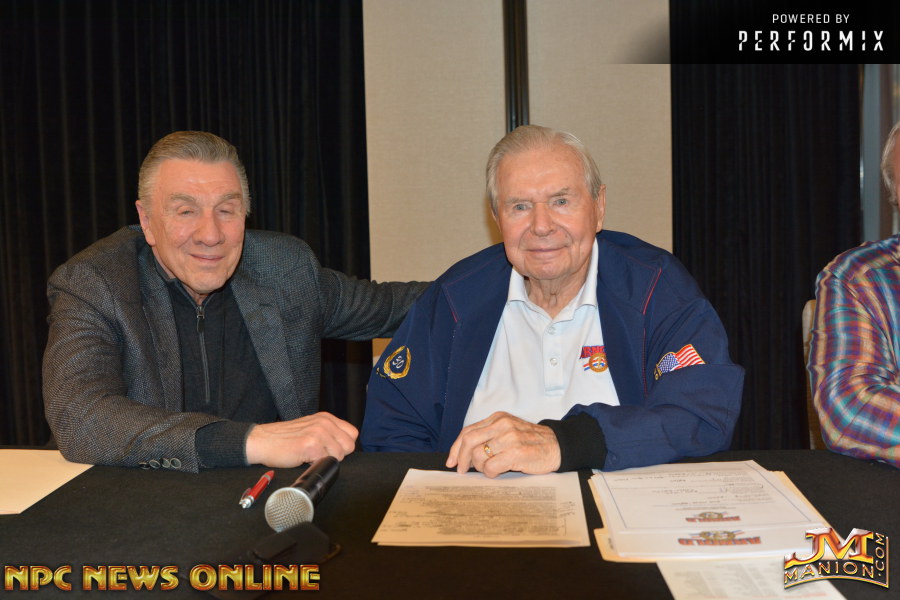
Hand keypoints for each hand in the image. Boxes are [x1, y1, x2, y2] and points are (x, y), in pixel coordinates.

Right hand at [245, 412, 357, 467]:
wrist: (262, 441)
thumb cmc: (284, 438)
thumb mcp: (310, 427)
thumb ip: (327, 432)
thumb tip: (344, 446)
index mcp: (326, 418)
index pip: (352, 433)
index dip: (343, 445)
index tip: (330, 450)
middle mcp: (324, 423)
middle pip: (349, 445)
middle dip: (337, 455)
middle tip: (319, 455)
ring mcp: (318, 432)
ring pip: (339, 455)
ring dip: (324, 460)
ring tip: (309, 456)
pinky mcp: (311, 444)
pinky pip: (325, 461)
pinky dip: (315, 464)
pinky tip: (304, 459)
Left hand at [445, 411, 560, 477]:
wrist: (557, 446)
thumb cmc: (531, 442)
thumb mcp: (509, 431)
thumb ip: (489, 436)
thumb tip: (465, 454)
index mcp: (498, 418)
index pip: (468, 431)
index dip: (455, 448)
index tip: (451, 461)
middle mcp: (502, 424)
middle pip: (469, 441)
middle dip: (461, 458)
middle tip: (462, 470)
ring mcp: (510, 438)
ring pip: (479, 456)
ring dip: (480, 468)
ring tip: (489, 470)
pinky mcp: (517, 452)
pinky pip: (491, 467)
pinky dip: (490, 473)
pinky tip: (498, 473)